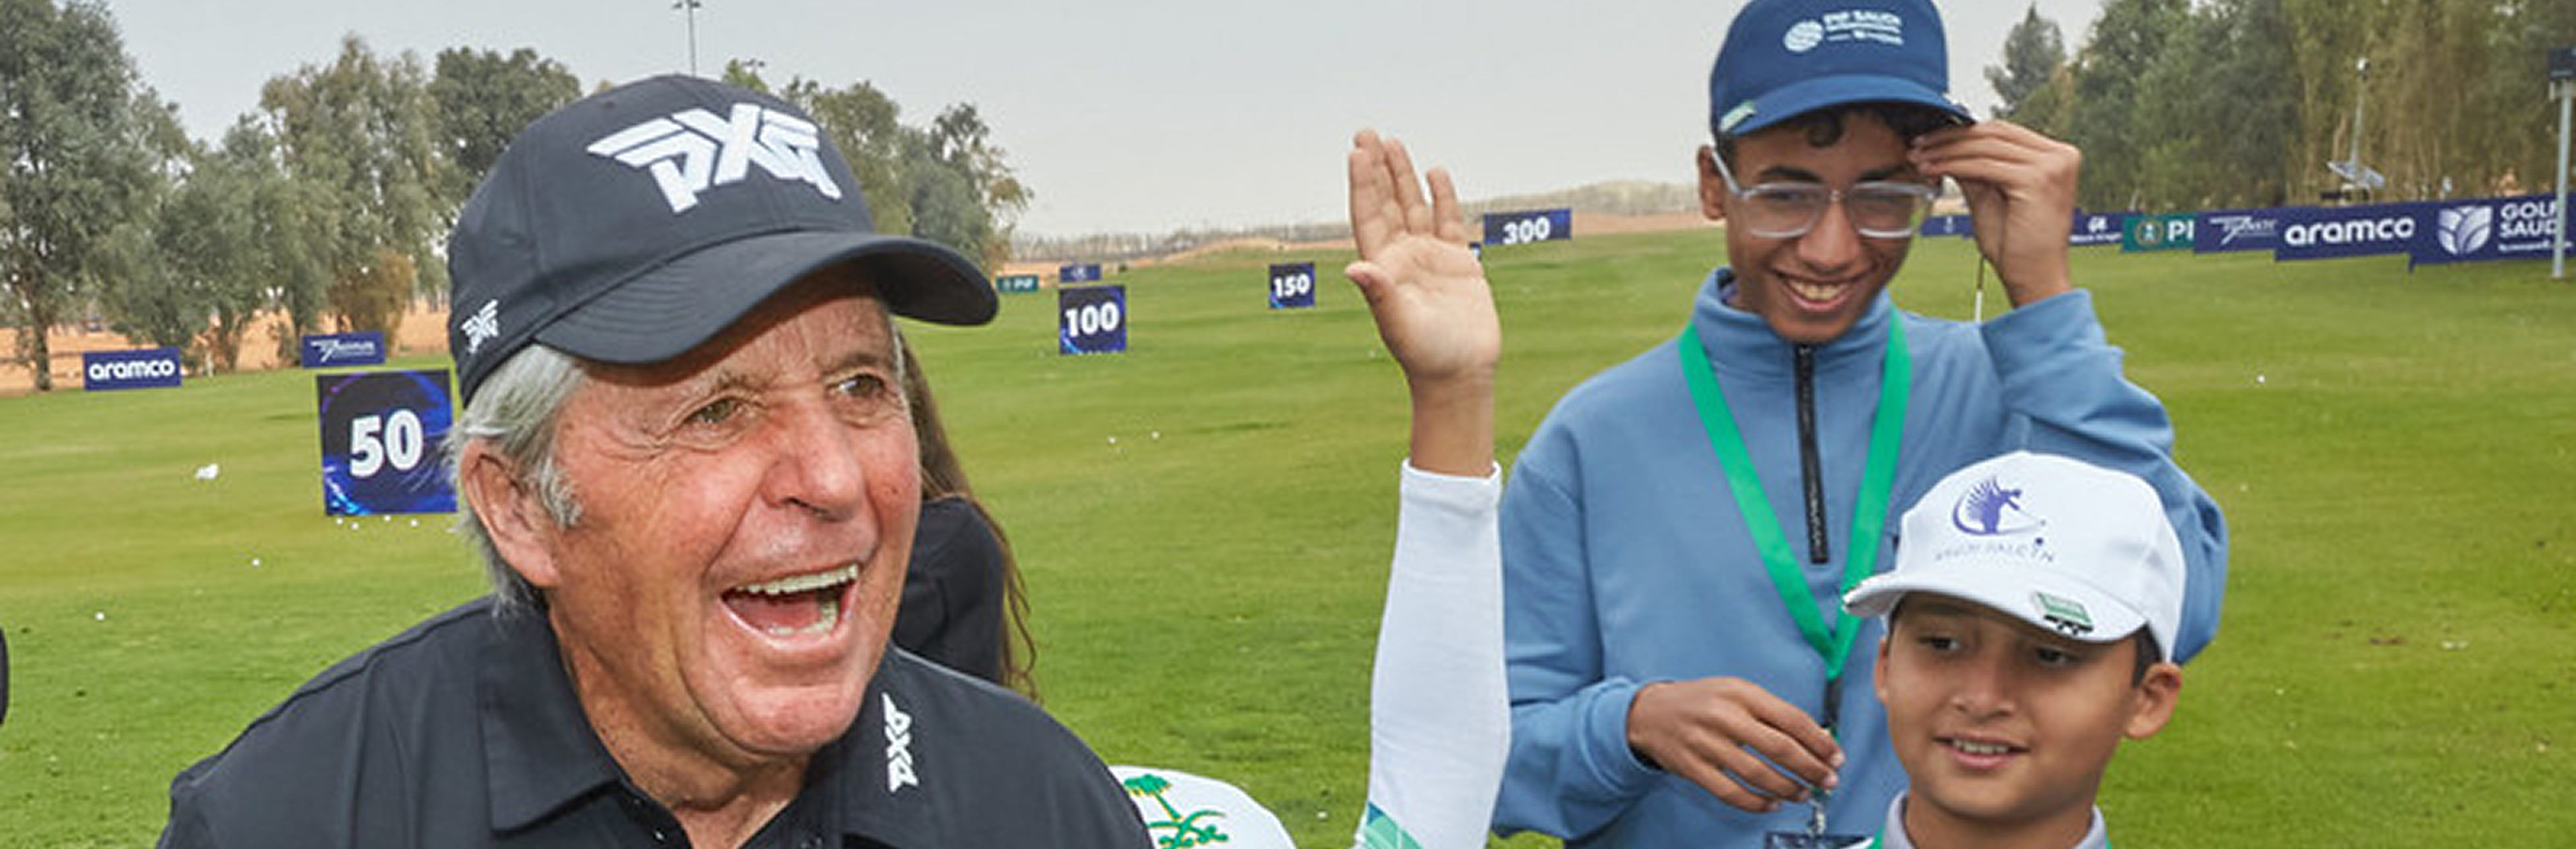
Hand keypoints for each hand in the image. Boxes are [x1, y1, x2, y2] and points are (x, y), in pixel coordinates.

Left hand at [1345, 129, 1497, 475]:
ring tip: (1395, 143)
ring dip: (1405, 176)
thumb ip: (1380, 294)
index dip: (1363, 185)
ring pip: (1415, 206)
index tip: (1357, 153)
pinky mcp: (1458, 262)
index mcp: (1382, 268)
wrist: (1460, 373)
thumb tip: (1355, 269)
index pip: (1369, 217)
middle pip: (1388, 203)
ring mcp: (1429, 257)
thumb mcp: (1398, 324)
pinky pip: (1448, 221)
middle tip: (1367, 133)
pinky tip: (1436, 173)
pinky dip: (1443, 197)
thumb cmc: (1425, 354)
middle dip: (1378, 169)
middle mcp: (1402, 257)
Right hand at [1626, 678, 1842, 813]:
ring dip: (1788, 788)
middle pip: (1779, 748)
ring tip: (1803, 793)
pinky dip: (1756, 802)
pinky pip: (1731, 792)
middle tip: (1828, 779)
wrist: (1648, 712)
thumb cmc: (1700, 702)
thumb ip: (1772, 712)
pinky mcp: (1692, 767)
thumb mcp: (1736, 692)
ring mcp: (1706, 743)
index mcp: (1740, 693)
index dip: (1819, 741)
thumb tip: (1815, 737)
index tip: (1835, 755)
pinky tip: (1771, 803)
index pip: (1791, 719)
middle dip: (1811, 768)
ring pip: (1758, 774)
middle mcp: (1724, 716)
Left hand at [1908, 120, 2078, 306]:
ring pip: (1985, 147)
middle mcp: (2060, 155)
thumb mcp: (1991, 196)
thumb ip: (1975, 169)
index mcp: (2056, 155)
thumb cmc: (2016, 245)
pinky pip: (1983, 166)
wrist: (2035, 279)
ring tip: (1918, 159)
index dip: (1963, 132)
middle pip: (1994, 133)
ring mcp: (2052, 166)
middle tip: (1917, 146)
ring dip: (1945, 151)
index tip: (1930, 141)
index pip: (2002, 131)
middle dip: (1950, 138)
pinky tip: (1931, 170)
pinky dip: (1953, 165)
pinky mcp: (2037, 180)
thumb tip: (1944, 145)